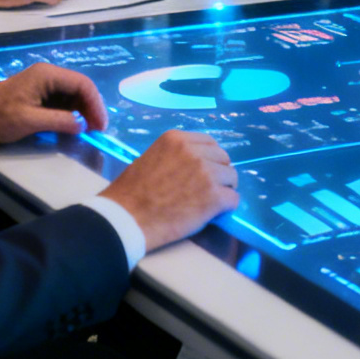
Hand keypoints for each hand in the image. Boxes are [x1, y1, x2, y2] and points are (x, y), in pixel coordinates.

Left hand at [0, 63, 106, 145]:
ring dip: (81, 112)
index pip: (82, 84)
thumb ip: (60, 121)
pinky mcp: (37, 96)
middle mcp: (48, 76)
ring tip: (87, 131)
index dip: (95, 104)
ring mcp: (42, 85)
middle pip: (79, 88)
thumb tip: (84, 125)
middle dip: (90, 108)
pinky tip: (72, 127)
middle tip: (97, 130)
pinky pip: (61, 102)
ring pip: (72, 96)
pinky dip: (70, 114)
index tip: (100, 125)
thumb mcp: (30, 121)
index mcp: (47, 75)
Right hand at [98, 130, 238, 249]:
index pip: (209, 143)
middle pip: (223, 159)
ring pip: (231, 178)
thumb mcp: (151, 158)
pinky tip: (212, 214)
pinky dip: (226, 208)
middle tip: (207, 189)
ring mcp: (206, 173)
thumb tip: (195, 163)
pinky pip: (233, 199)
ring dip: (223, 190)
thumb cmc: (130, 192)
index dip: (209, 159)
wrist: (125, 219)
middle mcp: (194, 152)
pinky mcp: (214, 197)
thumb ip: (175, 156)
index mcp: (176, 139)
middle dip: (219, 173)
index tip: (204, 172)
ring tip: (207, 203)